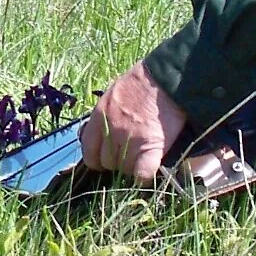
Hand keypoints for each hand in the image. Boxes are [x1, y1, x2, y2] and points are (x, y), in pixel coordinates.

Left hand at [80, 62, 188, 180]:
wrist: (167, 79)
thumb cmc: (142, 82)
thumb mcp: (113, 94)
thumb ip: (104, 115)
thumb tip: (101, 132)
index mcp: (99, 117)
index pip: (88, 150)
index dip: (97, 158)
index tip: (106, 158)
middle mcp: (110, 131)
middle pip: (107, 162)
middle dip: (117, 162)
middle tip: (130, 155)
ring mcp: (129, 140)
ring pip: (124, 169)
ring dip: (132, 167)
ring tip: (143, 158)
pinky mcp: (151, 147)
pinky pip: (142, 174)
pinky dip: (144, 176)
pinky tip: (148, 172)